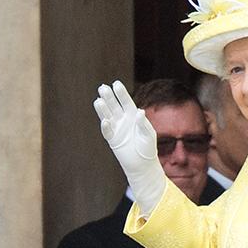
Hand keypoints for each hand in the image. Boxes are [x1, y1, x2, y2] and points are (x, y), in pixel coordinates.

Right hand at [93, 80, 165, 214]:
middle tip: (103, 88)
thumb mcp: (148, 135)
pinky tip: (105, 120)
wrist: (143, 164)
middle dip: (109, 97)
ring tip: (99, 100)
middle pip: (114, 106)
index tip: (116, 84)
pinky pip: (107, 131)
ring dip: (103, 108)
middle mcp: (123, 120)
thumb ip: (143, 123)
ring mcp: (117, 129)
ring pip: (108, 116)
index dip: (121, 93)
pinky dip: (106, 126)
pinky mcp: (112, 139)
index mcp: (133, 116)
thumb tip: (139, 111)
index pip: (126, 102)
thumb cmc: (148, 148)